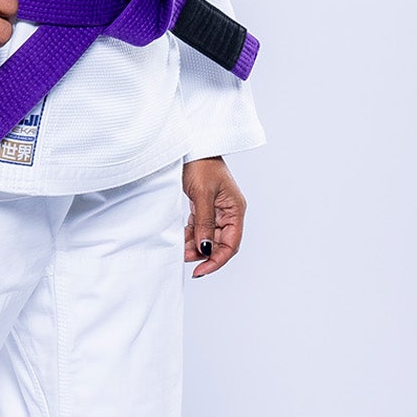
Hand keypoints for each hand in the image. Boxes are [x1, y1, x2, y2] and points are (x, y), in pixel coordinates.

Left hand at [183, 156, 245, 276]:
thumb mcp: (202, 195)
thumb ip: (204, 223)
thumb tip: (205, 249)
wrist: (192, 145)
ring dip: (195, 246)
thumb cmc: (201, 164)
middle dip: (203, 254)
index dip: (217, 260)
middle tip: (185, 259)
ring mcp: (217, 210)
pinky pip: (200, 227)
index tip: (201, 270)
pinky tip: (181, 240)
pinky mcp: (204, 206)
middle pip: (219, 243)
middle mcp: (229, 212)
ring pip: (208, 237)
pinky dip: (191, 235)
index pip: (231, 244)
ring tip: (181, 251)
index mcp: (235, 210)